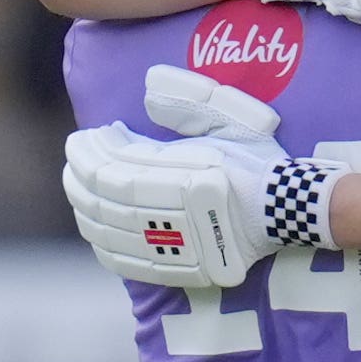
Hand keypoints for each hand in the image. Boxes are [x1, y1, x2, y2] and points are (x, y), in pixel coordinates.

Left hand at [63, 67, 346, 287]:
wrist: (286, 210)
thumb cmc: (257, 160)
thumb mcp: (232, 119)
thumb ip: (193, 101)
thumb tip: (149, 91)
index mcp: (188, 177)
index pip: (120, 169)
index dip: (94, 154)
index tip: (86, 135)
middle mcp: (177, 215)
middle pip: (108, 201)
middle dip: (82, 178)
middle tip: (74, 158)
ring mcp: (178, 247)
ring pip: (112, 233)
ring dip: (86, 209)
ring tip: (76, 188)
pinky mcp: (181, 270)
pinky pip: (129, 263)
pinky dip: (105, 246)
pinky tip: (94, 228)